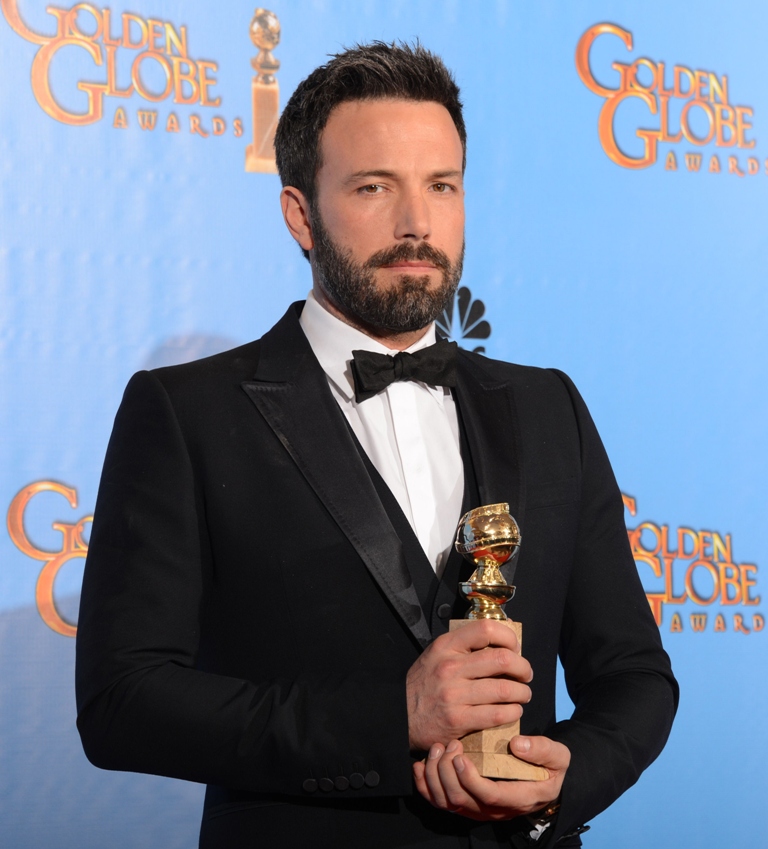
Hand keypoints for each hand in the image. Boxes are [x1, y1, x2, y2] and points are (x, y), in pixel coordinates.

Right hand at [406, 620, 532, 751]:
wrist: (399, 714)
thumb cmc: (424, 683)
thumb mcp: (437, 654)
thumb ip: (464, 647)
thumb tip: (503, 642)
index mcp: (447, 646)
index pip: (486, 629)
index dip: (509, 637)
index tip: (515, 648)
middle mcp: (450, 667)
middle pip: (502, 659)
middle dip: (523, 668)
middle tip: (525, 674)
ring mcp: (454, 694)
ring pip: (505, 689)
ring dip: (522, 693)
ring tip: (522, 695)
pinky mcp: (458, 719)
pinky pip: (497, 714)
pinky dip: (513, 712)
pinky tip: (513, 711)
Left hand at [413, 735, 569, 820]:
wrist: (546, 780)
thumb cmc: (550, 766)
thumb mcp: (558, 755)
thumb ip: (542, 750)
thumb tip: (516, 745)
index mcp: (520, 798)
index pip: (489, 796)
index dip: (471, 779)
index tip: (461, 757)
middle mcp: (496, 809)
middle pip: (462, 801)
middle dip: (448, 772)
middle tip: (449, 746)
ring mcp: (480, 809)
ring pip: (448, 802)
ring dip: (435, 776)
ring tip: (437, 749)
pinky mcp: (468, 803)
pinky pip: (440, 801)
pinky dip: (425, 785)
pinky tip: (421, 766)